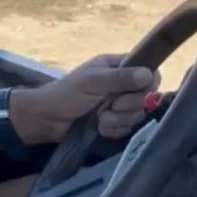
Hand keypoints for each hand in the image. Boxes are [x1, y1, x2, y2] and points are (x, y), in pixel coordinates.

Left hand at [14, 54, 159, 143]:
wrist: (47, 120)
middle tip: (110, 105)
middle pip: (146, 97)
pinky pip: (127, 129)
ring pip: (137, 115)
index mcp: (116, 67)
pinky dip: (113, 130)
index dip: (148, 84)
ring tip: (100, 118)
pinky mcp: (114, 123)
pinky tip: (99, 128)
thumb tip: (148, 74)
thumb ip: (120, 78)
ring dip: (118, 120)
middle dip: (127, 106)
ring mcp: (118, 105)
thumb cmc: (66, 94)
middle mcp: (121, 85)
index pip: (148, 72)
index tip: (138, 91)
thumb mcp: (92, 82)